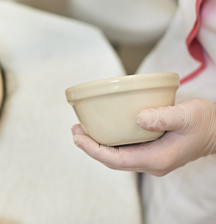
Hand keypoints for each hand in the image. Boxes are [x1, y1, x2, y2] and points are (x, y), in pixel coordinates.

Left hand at [72, 98, 215, 175]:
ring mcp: (150, 158)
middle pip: (112, 159)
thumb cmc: (204, 123)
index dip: (93, 150)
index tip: (78, 138)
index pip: (116, 160)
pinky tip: (104, 129)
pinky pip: (125, 149)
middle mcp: (150, 162)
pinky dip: (110, 141)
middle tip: (75, 130)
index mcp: (156, 158)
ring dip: (98, 144)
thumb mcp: (188, 115)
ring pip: (117, 155)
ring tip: (83, 129)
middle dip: (91, 147)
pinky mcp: (150, 150)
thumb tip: (139, 118)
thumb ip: (164, 117)